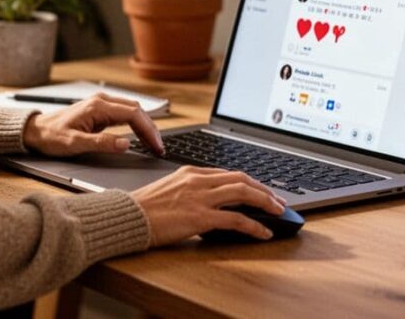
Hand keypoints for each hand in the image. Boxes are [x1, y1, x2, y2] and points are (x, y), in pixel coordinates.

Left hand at [22, 92, 164, 156]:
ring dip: (145, 127)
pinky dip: (137, 125)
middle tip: (160, 148)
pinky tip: (141, 137)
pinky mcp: (100, 111)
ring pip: (132, 111)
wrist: (35, 130)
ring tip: (154, 145)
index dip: (148, 130)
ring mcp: (102, 105)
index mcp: (97, 106)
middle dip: (151, 129)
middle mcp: (102, 101)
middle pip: (136, 110)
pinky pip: (125, 115)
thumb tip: (126, 143)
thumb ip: (101, 143)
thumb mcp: (75, 143)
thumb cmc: (51, 136)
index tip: (156, 145)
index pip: (133, 114)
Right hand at [131, 166, 287, 245]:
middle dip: (264, 189)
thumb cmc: (142, 208)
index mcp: (190, 172)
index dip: (250, 182)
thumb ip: (189, 190)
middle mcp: (198, 180)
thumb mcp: (168, 189)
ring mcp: (200, 197)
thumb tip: (208, 201)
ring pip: (243, 194)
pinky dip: (254, 226)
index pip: (228, 173)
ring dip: (266, 203)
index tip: (261, 190)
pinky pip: (235, 220)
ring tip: (278, 212)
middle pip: (241, 179)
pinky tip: (263, 232)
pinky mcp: (200, 217)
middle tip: (277, 200)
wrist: (126, 217)